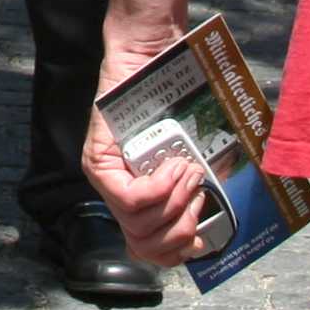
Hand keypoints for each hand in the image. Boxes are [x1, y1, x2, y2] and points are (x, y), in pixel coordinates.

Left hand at [82, 29, 218, 265]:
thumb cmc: (179, 100)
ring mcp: (104, 176)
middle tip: (199, 194)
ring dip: (176, 201)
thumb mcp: (192, 153)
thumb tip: (212, 235)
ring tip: (190, 170)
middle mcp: (115, 191)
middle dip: (182, 229)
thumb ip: (196, 187)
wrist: (152, 55)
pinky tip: (175, 164)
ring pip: (139, 224)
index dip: (175, 254)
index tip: (201, 237)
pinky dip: (161, 187)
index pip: (148, 250)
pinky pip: (130, 199)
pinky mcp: (98, 159)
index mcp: (137, 196)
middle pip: (145, 244)